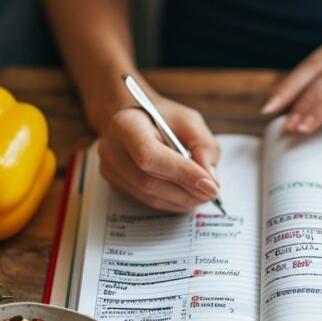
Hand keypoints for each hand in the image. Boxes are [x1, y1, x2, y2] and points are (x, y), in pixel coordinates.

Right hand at [97, 96, 220, 212]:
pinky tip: (185, 195)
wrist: (135, 119)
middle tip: (211, 193)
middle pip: (149, 181)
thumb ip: (204, 146)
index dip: (182, 173)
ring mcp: (110, 170)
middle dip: (186, 191)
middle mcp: (111, 149)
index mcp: (126, 124)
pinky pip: (146, 201)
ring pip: (149, 196)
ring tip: (201, 195)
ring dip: (180, 201)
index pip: (150, 156)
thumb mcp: (190, 121)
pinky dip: (170, 202)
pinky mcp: (115, 185)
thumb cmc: (163, 118)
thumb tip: (210, 180)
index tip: (210, 185)